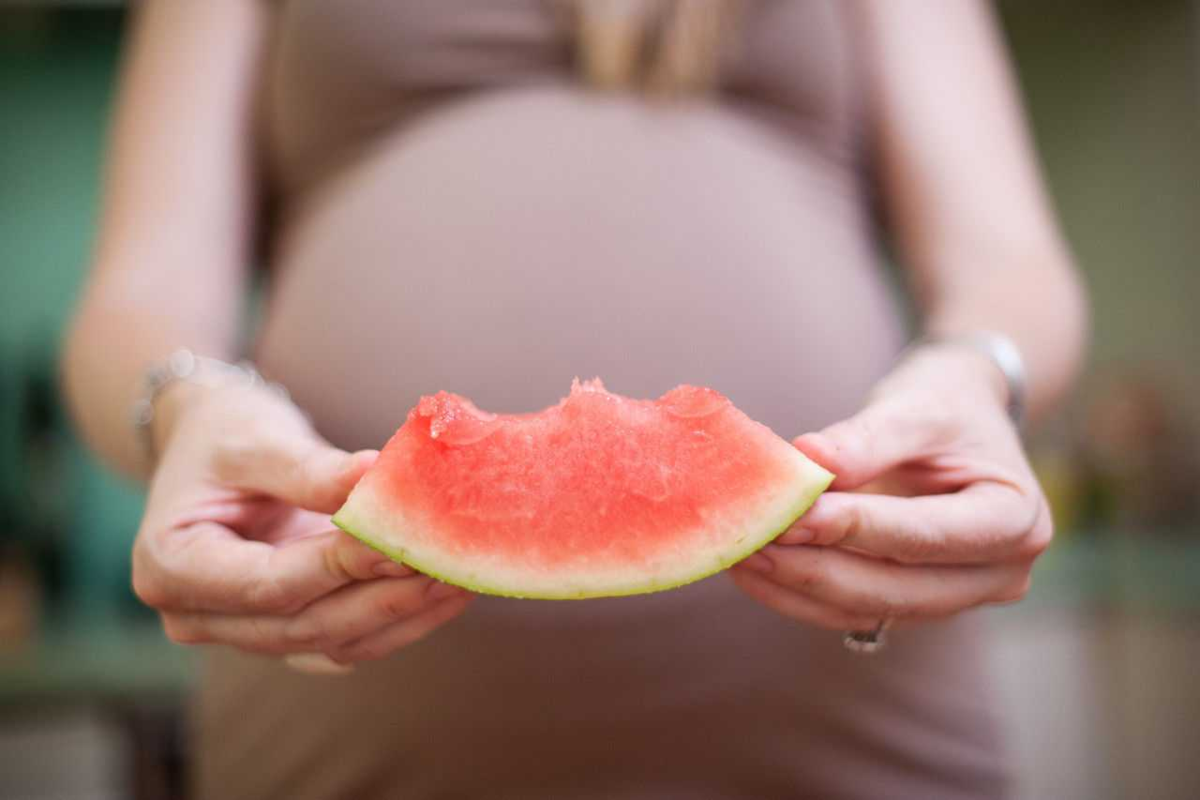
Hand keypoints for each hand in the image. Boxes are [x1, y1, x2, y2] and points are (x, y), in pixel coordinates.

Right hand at [132, 382, 471, 668]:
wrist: (211, 441)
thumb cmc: (222, 431)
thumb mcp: (257, 439)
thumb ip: (312, 470)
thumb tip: (380, 478)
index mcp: (169, 567)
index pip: (268, 583)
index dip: (340, 567)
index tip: (402, 539)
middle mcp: (198, 616)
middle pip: (306, 624)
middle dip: (384, 596)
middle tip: (449, 562)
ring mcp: (243, 631)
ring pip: (334, 642)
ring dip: (404, 613)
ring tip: (462, 574)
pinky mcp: (286, 629)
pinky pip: (348, 638)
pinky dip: (399, 617)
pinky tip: (448, 586)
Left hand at [730, 344, 1051, 630]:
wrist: (959, 420)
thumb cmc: (945, 406)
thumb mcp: (916, 407)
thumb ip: (867, 439)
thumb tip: (807, 459)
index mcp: (1017, 521)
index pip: (926, 537)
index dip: (856, 528)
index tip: (793, 514)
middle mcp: (998, 575)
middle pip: (895, 589)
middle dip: (815, 566)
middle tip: (749, 538)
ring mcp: (956, 598)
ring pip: (867, 608)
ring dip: (795, 585)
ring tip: (736, 550)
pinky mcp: (911, 604)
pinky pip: (849, 611)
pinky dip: (796, 592)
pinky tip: (748, 566)